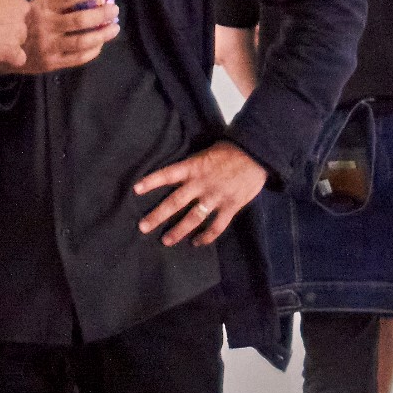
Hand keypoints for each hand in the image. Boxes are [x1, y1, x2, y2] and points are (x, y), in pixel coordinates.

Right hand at [19, 0, 118, 74]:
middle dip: (101, 14)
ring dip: (102, 34)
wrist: (6, 47)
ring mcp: (48, 46)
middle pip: (79, 19)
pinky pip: (78, 58)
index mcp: (42, 6)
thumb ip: (58, 0)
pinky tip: (100, 44)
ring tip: (114, 28)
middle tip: (114, 10)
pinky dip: (93, 51)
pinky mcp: (51, 62)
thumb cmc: (28, 21)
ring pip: (82, 41)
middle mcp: (46, 25)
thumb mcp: (37, 5)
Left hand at [133, 141, 267, 246]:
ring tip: (166, 241)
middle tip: (143, 226)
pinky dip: (205, 237)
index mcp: (195, 166)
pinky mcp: (230, 206)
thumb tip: (179, 176)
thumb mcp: (207, 152)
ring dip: (178, 231)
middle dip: (158, 215)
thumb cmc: (231, 150)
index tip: (136, 189)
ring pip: (193, 218)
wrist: (257, 153)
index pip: (168, 174)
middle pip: (175, 202)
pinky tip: (196, 243)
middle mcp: (201, 183)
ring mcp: (215, 197)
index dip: (151, 181)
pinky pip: (215, 226)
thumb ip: (194, 166)